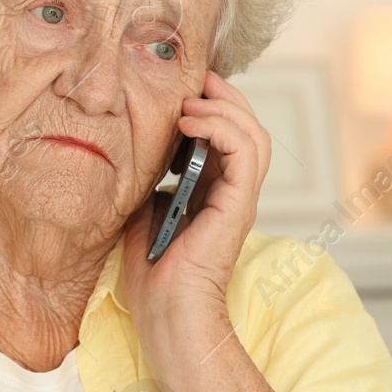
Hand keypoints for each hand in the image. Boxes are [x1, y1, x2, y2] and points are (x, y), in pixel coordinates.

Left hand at [123, 70, 270, 331]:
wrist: (165, 310)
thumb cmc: (152, 273)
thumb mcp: (142, 210)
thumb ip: (150, 180)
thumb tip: (138, 149)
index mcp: (212, 193)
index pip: (227, 137)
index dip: (211, 109)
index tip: (181, 93)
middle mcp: (232, 192)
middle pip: (247, 129)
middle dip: (224, 98)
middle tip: (197, 81)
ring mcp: (239, 198)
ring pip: (253, 134)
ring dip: (223, 109)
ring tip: (189, 102)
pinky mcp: (239, 204)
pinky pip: (246, 151)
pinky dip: (221, 127)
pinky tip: (190, 121)